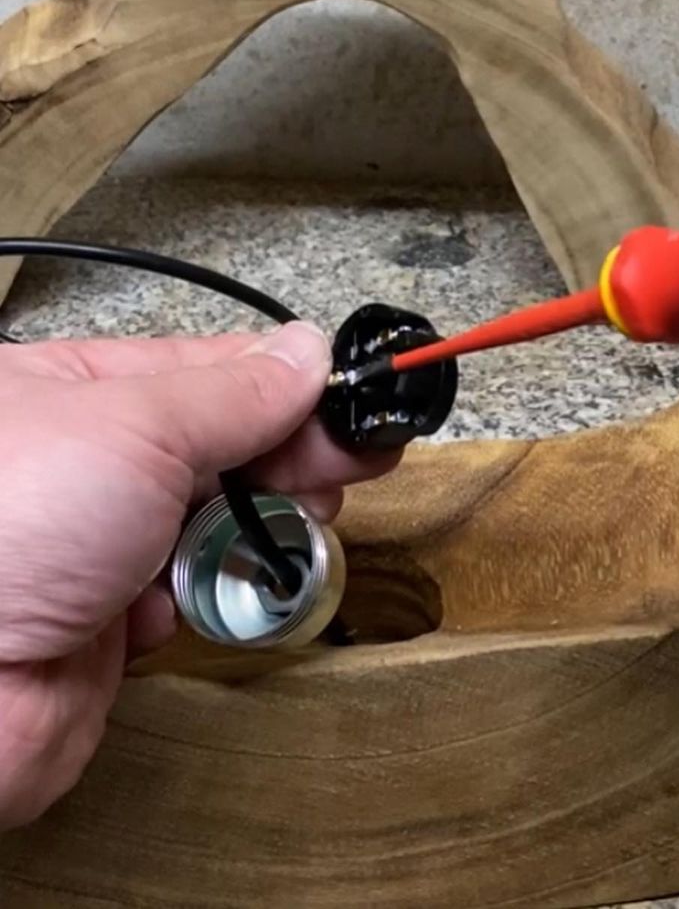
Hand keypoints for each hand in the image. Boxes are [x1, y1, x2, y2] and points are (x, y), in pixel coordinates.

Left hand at [0, 323, 395, 828]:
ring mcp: (95, 542)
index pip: (205, 370)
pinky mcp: (106, 621)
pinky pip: (186, 594)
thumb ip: (235, 392)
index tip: (353, 403)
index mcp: (73, 388)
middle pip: (218, 446)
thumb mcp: (139, 427)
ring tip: (284, 536)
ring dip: (252, 532)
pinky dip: (200, 599)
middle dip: (285, 460)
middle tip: (344, 472)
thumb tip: (307, 350)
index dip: (285, 386)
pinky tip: (186, 602)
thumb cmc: (10, 527)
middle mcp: (85, 461)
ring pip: (210, 522)